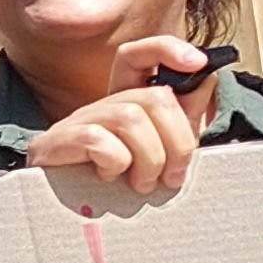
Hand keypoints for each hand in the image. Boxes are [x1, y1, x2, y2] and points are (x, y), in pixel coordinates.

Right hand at [22, 38, 212, 196]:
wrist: (66, 214)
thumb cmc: (118, 183)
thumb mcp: (162, 149)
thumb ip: (184, 116)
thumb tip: (205, 79)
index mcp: (125, 101)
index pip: (140, 54)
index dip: (168, 48)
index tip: (199, 62)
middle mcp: (102, 104)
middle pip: (153, 96)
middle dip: (178, 140)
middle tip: (174, 175)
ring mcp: (78, 121)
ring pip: (131, 117)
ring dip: (150, 158)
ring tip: (144, 184)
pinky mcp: (57, 142)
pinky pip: (99, 140)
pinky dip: (116, 163)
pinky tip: (109, 178)